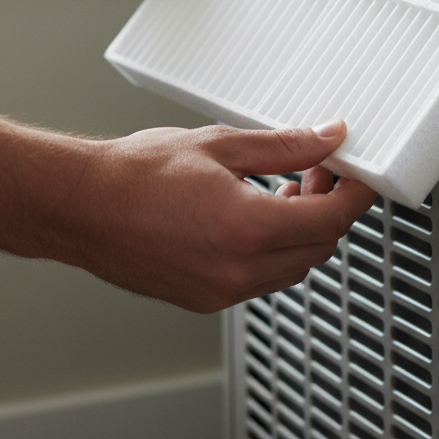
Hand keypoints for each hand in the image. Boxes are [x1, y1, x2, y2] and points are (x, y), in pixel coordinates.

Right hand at [0, 110, 376, 312]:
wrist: (81, 205)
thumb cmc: (135, 174)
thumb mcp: (220, 145)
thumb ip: (284, 145)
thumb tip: (326, 139)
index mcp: (248, 229)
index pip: (331, 220)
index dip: (353, 195)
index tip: (357, 175)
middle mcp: (239, 271)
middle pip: (317, 248)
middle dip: (328, 210)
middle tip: (319, 172)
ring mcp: (220, 292)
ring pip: (290, 268)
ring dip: (301, 232)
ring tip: (287, 189)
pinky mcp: (203, 299)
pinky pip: (258, 279)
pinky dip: (271, 250)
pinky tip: (254, 215)